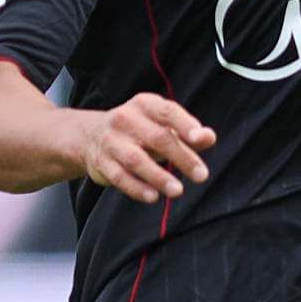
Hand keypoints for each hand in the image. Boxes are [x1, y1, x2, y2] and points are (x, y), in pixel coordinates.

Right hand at [77, 93, 216, 203]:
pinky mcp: (101, 162)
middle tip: (202, 176)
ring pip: (136, 160)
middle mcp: (125, 119)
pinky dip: (137, 188)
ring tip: (178, 190)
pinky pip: (120, 177)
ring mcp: (111, 141)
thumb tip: (209, 137)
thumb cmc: (139, 131)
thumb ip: (188, 133)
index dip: (185, 125)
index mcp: (144, 105)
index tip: (200, 139)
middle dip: (182, 157)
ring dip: (159, 176)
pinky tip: (153, 197)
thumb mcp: (162, 125)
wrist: (91, 135)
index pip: (168, 111)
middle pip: (157, 138)